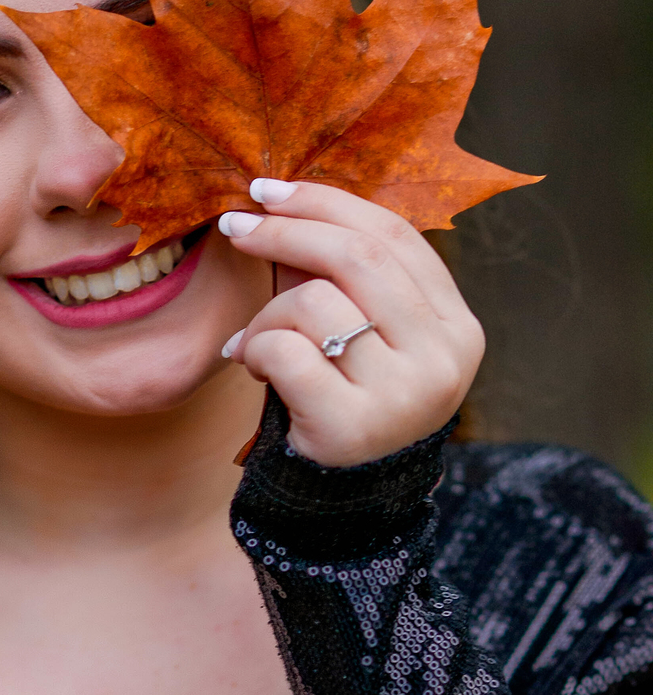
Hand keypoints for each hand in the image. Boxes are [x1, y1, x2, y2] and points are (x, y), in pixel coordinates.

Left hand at [217, 180, 484, 467]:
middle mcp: (445, 358)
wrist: (341, 505)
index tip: (271, 190)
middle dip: (285, 231)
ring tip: (257, 343)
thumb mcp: (360, 335)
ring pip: (315, 303)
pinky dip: (256, 349)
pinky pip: (287, 352)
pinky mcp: (355, 427)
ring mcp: (405, 395)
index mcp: (458, 326)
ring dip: (267, 313)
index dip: (328, 202)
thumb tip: (280, 201)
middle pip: (357, 257)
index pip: (396, 236)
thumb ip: (340, 276)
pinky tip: (252, 365)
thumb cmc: (344, 402)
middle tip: (235, 225)